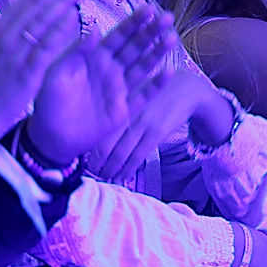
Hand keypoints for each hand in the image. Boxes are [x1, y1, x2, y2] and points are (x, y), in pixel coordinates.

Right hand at [0, 0, 91, 137]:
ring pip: (42, 19)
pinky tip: (76, 18)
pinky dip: (61, 30)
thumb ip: (17, 29)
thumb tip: (39, 10)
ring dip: (65, 0)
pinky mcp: (26, 70)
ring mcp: (15, 51)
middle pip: (38, 2)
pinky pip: (46, 46)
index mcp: (0, 26)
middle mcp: (6, 34)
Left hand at [27, 4, 177, 165]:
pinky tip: (168, 73)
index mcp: (95, 57)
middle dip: (151, 32)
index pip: (118, 36)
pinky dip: (156, 85)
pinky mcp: (125, 109)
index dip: (134, 22)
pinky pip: (144, 95)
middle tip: (167, 17)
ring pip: (143, 66)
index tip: (149, 8)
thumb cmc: (49, 101)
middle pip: (135, 47)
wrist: (51, 136)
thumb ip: (76, 51)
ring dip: (157, 52)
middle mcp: (111, 69)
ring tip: (172, 38)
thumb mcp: (57, 72)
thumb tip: (95, 28)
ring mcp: (120, 89)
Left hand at [94, 69, 233, 181]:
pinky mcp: (156, 132)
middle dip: (97, 163)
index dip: (88, 149)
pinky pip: (138, 156)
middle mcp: (126, 114)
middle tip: (91, 173)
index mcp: (116, 104)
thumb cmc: (151, 91)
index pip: (96, 131)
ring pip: (121, 153)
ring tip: (104, 177)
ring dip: (111, 169)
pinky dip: (127, 169)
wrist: (184, 88)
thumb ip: (113, 108)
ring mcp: (142, 123)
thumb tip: (90, 131)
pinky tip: (121, 176)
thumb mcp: (130, 92)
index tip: (82, 161)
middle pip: (105, 145)